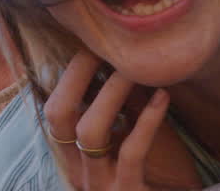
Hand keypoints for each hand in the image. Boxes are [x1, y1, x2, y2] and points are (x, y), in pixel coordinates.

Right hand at [43, 51, 199, 189]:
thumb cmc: (163, 170)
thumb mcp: (139, 130)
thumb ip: (127, 104)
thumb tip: (123, 60)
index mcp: (76, 154)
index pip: (56, 108)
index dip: (69, 73)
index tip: (93, 43)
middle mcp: (78, 169)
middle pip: (58, 115)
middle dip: (77, 75)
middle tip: (105, 47)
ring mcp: (99, 185)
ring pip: (90, 131)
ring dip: (113, 92)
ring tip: (136, 68)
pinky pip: (131, 152)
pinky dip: (148, 120)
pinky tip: (163, 96)